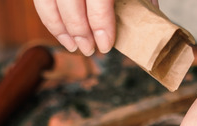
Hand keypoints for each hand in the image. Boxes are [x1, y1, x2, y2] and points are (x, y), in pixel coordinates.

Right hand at [33, 0, 157, 55]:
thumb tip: (149, 16)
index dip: (101, 25)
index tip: (106, 45)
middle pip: (70, 1)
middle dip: (79, 31)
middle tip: (90, 49)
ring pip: (48, 0)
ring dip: (58, 27)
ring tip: (73, 46)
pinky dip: (48, 16)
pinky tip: (61, 31)